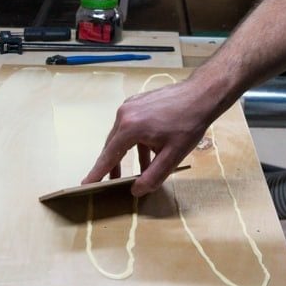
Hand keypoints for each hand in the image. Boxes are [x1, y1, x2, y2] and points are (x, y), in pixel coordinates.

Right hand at [82, 79, 213, 196]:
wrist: (201, 94)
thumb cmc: (189, 123)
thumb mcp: (173, 155)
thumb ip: (153, 176)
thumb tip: (135, 191)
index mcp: (129, 127)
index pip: (108, 156)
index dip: (97, 172)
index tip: (85, 184)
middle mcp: (124, 114)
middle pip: (112, 145)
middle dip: (112, 166)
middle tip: (111, 184)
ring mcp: (130, 106)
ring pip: (122, 136)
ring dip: (128, 155)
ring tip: (136, 173)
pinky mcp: (138, 102)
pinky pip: (130, 126)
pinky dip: (136, 142)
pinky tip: (149, 154)